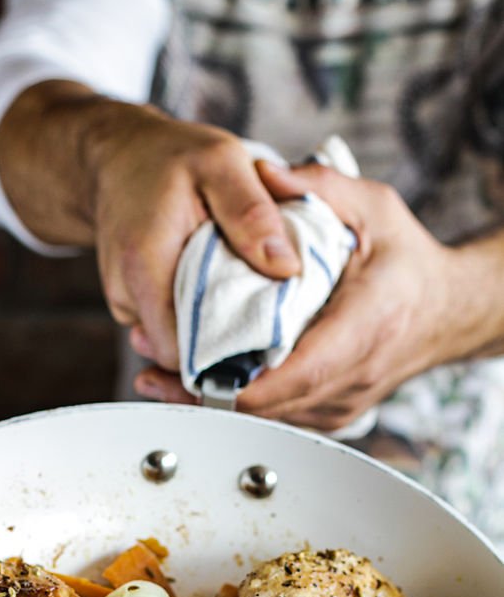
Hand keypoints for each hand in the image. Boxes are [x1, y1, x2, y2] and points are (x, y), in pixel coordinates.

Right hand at [0, 81, 299, 373]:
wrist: (116, 157)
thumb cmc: (167, 156)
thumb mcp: (221, 163)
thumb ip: (253, 214)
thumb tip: (287, 269)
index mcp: (146, 266)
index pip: (180, 351)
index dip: (222, 353)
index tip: (261, 334)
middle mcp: (126, 294)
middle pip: (180, 354)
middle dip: (223, 342)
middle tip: (260, 309)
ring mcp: (126, 304)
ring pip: (177, 342)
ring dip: (211, 325)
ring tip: (235, 288)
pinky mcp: (132, 305)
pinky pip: (171, 325)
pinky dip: (197, 313)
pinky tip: (214, 286)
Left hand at [136, 163, 473, 427]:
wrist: (446, 310)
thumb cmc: (407, 259)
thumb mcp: (373, 207)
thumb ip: (320, 187)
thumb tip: (265, 174)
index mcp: (368, 324)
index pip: (296, 371)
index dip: (239, 383)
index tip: (189, 369)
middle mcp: (357, 374)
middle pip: (270, 406)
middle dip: (207, 392)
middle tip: (151, 369)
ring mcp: (345, 403)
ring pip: (269, 422)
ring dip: (214, 404)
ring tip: (159, 378)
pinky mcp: (333, 415)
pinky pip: (279, 421)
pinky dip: (237, 407)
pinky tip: (198, 386)